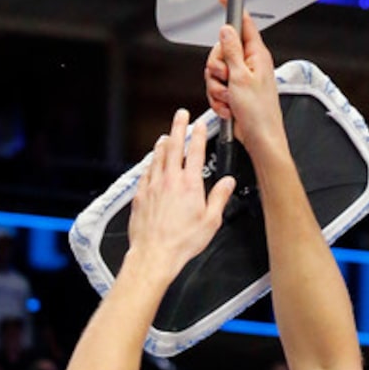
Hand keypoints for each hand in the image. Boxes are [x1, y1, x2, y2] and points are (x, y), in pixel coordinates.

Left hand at [127, 110, 235, 289]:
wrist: (154, 254)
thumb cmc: (182, 241)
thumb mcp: (211, 221)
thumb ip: (219, 198)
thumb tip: (228, 183)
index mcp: (189, 184)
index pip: (195, 152)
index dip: (199, 134)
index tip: (200, 124)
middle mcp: (169, 180)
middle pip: (174, 147)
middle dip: (178, 128)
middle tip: (180, 115)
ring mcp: (153, 186)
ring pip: (157, 158)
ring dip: (163, 144)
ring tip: (165, 136)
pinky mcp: (140, 195)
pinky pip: (145, 172)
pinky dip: (150, 163)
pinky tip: (150, 162)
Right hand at [204, 7, 286, 159]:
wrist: (260, 138)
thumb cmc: (259, 112)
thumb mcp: (241, 78)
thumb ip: (231, 51)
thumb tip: (226, 29)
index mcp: (256, 55)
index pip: (244, 25)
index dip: (232, 11)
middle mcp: (249, 63)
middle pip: (221, 50)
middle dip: (216, 69)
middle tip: (225, 80)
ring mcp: (242, 77)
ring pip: (215, 71)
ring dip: (217, 88)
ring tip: (230, 99)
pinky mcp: (235, 91)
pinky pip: (216, 88)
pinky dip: (218, 99)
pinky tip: (228, 108)